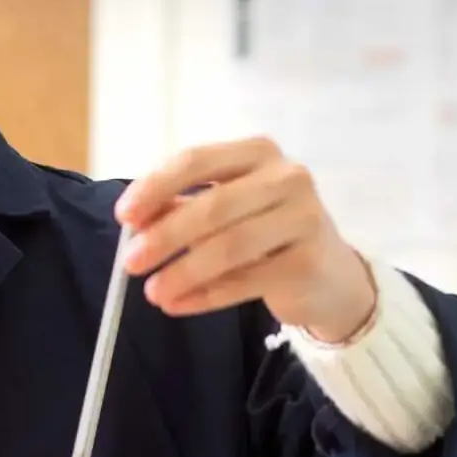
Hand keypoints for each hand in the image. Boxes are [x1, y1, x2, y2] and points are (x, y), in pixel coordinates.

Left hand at [114, 137, 378, 342]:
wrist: (332, 276)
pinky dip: (206, 296)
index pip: (198, 160)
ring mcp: (304, 218)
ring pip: (229, 247)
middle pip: (213, 206)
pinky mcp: (308, 262)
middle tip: (131, 262)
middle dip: (165, 236)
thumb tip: (134, 221)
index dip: (156, 186)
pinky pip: (246, 281)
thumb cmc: (269, 234)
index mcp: (259, 152)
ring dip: (183, 272)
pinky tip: (180, 304)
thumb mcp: (227, 210)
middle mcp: (288, 177)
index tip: (125, 216)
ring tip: (154, 293)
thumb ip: (182, 206)